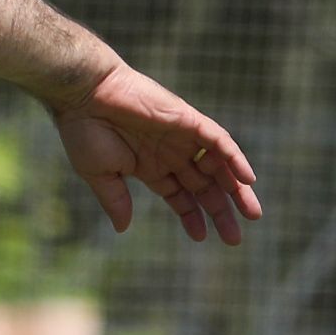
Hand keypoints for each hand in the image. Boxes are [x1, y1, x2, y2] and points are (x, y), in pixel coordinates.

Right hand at [48, 62, 262, 244]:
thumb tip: (123, 229)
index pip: (179, 196)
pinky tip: (248, 179)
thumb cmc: (84, 132)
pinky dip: (235, 159)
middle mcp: (170, 153)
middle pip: (204, 186)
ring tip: (251, 214)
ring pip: (219, 166)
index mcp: (149, 166)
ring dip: (236, 189)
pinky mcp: (188, 121)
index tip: (202, 238)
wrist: (84, 95)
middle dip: (220, 210)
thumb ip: (115, 201)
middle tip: (235, 238)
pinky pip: (220, 141)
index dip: (192, 216)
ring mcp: (182, 137)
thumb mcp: (99, 175)